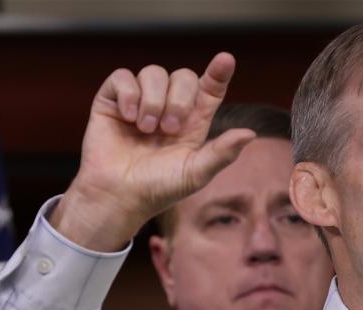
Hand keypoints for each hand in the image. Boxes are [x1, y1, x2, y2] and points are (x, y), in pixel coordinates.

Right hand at [51, 53, 255, 250]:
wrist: (119, 196)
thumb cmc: (158, 189)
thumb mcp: (196, 173)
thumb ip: (222, 153)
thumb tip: (250, 133)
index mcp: (192, 122)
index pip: (210, 89)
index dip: (218, 73)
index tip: (226, 60)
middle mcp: (168, 107)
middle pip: (184, 76)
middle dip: (179, 99)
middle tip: (169, 129)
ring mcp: (140, 102)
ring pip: (154, 73)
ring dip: (153, 101)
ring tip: (146, 130)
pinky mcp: (112, 101)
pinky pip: (123, 77)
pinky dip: (128, 94)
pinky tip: (128, 117)